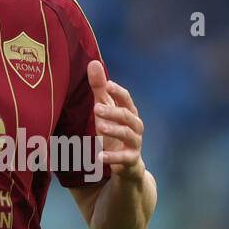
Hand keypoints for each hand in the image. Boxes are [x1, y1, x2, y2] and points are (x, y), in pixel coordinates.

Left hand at [87, 60, 145, 180]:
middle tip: (96, 108)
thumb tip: (93, 63)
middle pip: (126, 115)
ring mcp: (134, 143)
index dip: (118, 92)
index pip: (126, 99)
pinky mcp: (131, 159)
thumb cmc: (114, 133)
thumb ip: (99, 90)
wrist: (127, 165)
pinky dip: (112, 157)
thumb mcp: (105, 110)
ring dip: (113, 130)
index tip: (107, 85)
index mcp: (129, 112)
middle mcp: (135, 126)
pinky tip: (99, 156)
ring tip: (99, 127)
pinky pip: (123, 158)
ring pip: (127, 134)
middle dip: (112, 111)